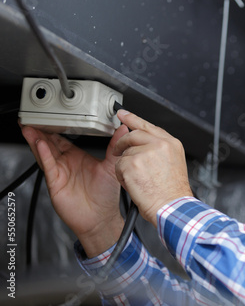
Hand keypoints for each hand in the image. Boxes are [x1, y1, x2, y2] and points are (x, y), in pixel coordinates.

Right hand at [21, 124, 129, 256]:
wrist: (100, 218)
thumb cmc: (105, 195)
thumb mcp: (111, 165)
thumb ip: (115, 146)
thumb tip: (124, 129)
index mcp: (78, 157)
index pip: (64, 139)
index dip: (57, 128)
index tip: (53, 115)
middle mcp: (67, 163)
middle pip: (50, 143)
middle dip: (42, 130)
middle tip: (35, 118)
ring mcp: (60, 172)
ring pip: (45, 152)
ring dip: (38, 139)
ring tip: (32, 127)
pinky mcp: (56, 182)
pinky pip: (49, 166)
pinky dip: (44, 155)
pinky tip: (41, 145)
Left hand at [114, 110, 192, 226]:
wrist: (172, 207)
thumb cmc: (173, 192)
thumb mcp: (173, 163)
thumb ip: (158, 149)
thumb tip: (142, 142)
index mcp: (171, 143)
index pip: (148, 126)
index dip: (133, 119)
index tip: (123, 114)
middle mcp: (159, 144)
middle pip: (133, 135)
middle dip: (123, 143)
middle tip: (118, 151)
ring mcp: (145, 152)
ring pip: (125, 153)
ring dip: (126, 166)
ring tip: (138, 179)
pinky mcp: (132, 163)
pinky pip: (118, 166)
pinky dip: (122, 176)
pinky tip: (134, 184)